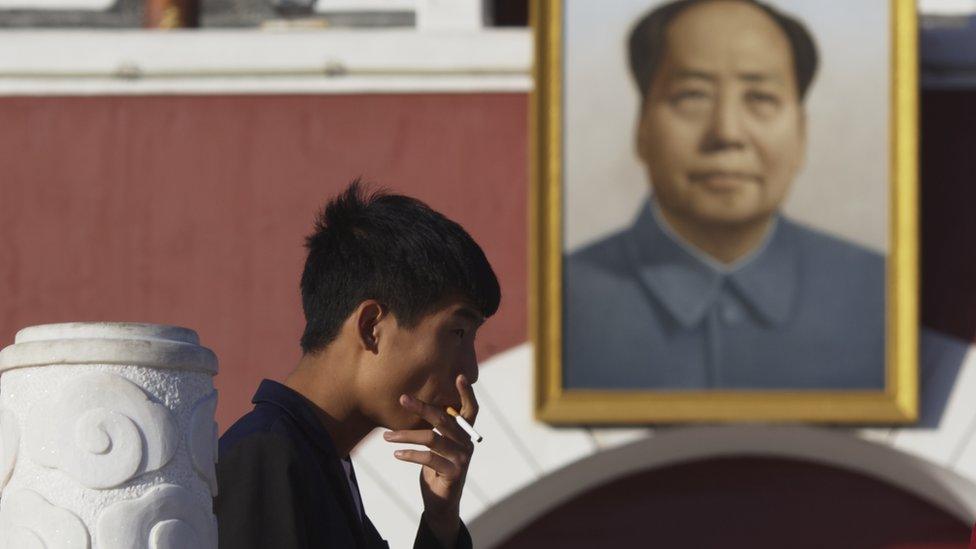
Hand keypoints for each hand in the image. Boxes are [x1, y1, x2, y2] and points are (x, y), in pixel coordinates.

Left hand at [383, 374, 478, 546]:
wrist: (441, 502)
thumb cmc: (435, 467)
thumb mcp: (436, 446)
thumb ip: (434, 428)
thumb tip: (413, 404)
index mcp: (465, 433)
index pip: (471, 408)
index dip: (467, 393)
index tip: (459, 375)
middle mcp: (467, 442)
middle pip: (444, 418)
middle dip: (421, 407)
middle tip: (402, 399)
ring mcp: (463, 458)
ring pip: (431, 437)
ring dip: (406, 435)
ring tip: (387, 436)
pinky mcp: (454, 472)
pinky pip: (428, 458)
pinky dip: (409, 454)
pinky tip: (396, 455)